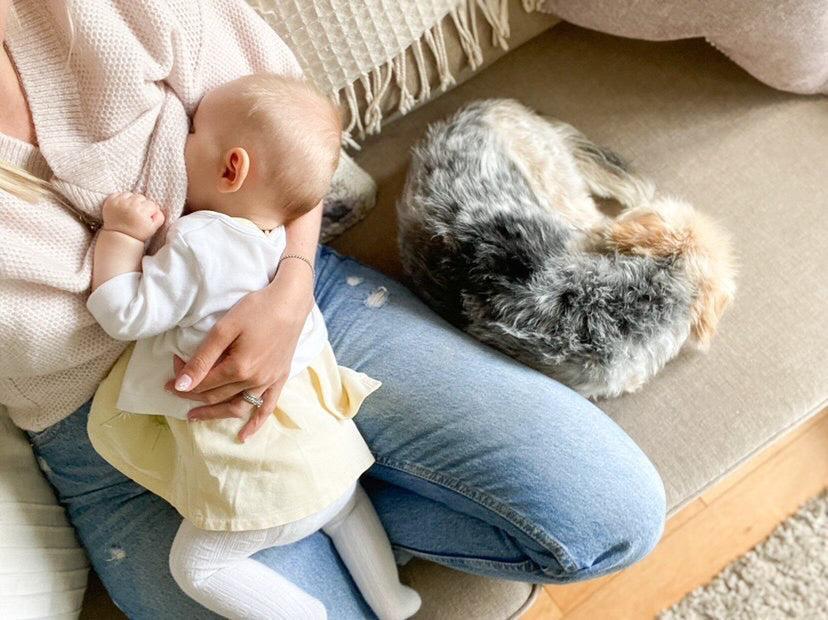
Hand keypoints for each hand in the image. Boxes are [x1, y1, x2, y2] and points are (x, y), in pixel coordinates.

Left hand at [102, 192, 164, 241]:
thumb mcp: (153, 228)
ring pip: (130, 194)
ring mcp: (119, 202)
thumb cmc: (138, 232)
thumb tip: (157, 208)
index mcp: (142, 211)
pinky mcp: (110, 202)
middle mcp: (130, 204)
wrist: (120, 236)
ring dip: (131, 200)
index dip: (150, 211)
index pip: (151, 204)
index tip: (146, 217)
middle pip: (141, 197)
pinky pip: (118, 194)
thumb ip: (159, 217)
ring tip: (130, 209)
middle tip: (138, 213)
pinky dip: (121, 198)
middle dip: (141, 204)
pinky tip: (122, 206)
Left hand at [164, 262, 314, 441]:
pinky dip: (256, 423)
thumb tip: (182, 385)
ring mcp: (269, 381)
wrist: (291, 301)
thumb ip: (202, 359)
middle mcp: (254, 380)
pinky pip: (267, 407)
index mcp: (239, 368)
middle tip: (175, 387)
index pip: (203, 382)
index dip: (184, 379)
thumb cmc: (256, 308)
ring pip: (237, 407)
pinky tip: (244, 436)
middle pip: (217, 395)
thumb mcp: (224, 328)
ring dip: (215, 414)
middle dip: (192, 393)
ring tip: (195, 416)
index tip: (170, 371)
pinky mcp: (280, 378)